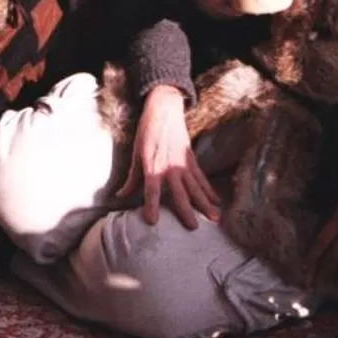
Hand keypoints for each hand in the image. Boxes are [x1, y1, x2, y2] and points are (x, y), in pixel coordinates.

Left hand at [114, 85, 222, 228]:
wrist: (164, 109)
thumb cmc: (147, 131)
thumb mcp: (136, 153)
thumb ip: (132, 178)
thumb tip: (120, 196)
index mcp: (152, 165)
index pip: (151, 189)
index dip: (151, 205)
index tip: (152, 221)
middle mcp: (170, 166)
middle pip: (179, 192)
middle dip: (187, 210)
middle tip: (193, 228)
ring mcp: (183, 163)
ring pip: (196, 187)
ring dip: (205, 203)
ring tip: (214, 218)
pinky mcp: (191, 159)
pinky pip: (201, 177)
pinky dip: (209, 189)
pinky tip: (217, 201)